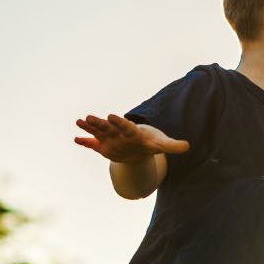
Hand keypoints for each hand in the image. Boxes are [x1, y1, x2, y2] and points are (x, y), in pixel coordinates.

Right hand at [74, 114, 188, 162]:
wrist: (140, 148)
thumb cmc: (150, 143)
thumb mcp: (161, 145)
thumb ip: (172, 146)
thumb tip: (188, 146)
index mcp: (131, 132)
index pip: (125, 126)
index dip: (119, 122)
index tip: (112, 116)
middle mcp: (118, 133)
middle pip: (108, 127)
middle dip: (99, 123)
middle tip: (89, 116)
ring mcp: (109, 139)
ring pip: (98, 132)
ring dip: (89, 127)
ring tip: (79, 121)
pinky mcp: (103, 146)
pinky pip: (92, 144)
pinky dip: (85, 142)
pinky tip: (76, 139)